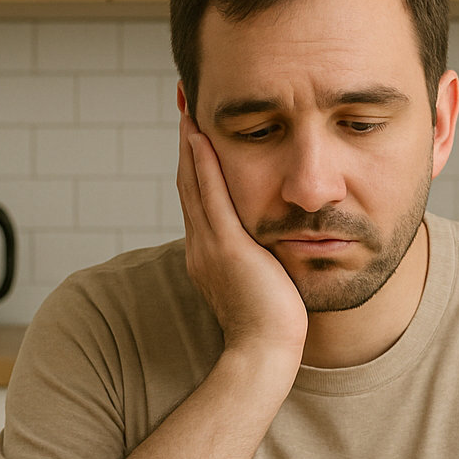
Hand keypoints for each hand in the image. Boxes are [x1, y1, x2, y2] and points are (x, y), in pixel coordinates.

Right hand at [176, 113, 307, 360]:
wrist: (265, 352)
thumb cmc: (272, 327)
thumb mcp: (263, 283)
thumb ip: (261, 262)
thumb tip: (274, 249)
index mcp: (209, 254)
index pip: (198, 199)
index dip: (193, 164)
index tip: (195, 132)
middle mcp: (201, 246)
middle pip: (188, 183)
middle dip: (186, 144)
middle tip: (184, 105)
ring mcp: (210, 246)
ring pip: (193, 183)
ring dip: (189, 144)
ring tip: (187, 108)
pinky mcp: (225, 248)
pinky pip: (210, 197)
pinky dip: (202, 165)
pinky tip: (200, 137)